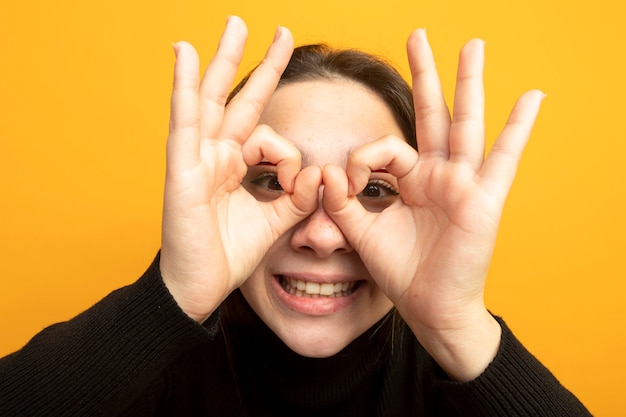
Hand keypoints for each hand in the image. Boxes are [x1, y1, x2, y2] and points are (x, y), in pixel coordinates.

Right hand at [160, 17, 319, 322]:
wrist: (199, 287)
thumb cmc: (228, 253)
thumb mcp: (274, 221)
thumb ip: (297, 197)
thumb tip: (317, 174)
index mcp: (235, 165)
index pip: (263, 127)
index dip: (284, 125)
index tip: (298, 153)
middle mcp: (215, 155)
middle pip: (236, 99)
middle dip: (257, 64)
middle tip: (278, 31)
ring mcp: (196, 159)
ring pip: (209, 100)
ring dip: (220, 61)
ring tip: (235, 25)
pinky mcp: (182, 171)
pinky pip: (184, 124)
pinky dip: (184, 89)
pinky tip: (185, 54)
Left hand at [322, 29, 544, 379]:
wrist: (428, 306)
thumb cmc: (401, 271)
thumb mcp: (361, 232)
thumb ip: (341, 202)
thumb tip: (327, 170)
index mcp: (410, 180)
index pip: (384, 149)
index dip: (362, 160)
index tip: (349, 185)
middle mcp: (437, 174)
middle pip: (431, 113)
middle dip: (425, 74)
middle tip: (417, 36)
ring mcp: (463, 183)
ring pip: (465, 124)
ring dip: (469, 84)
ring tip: (473, 45)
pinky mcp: (482, 200)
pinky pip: (503, 160)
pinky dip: (517, 130)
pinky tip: (531, 98)